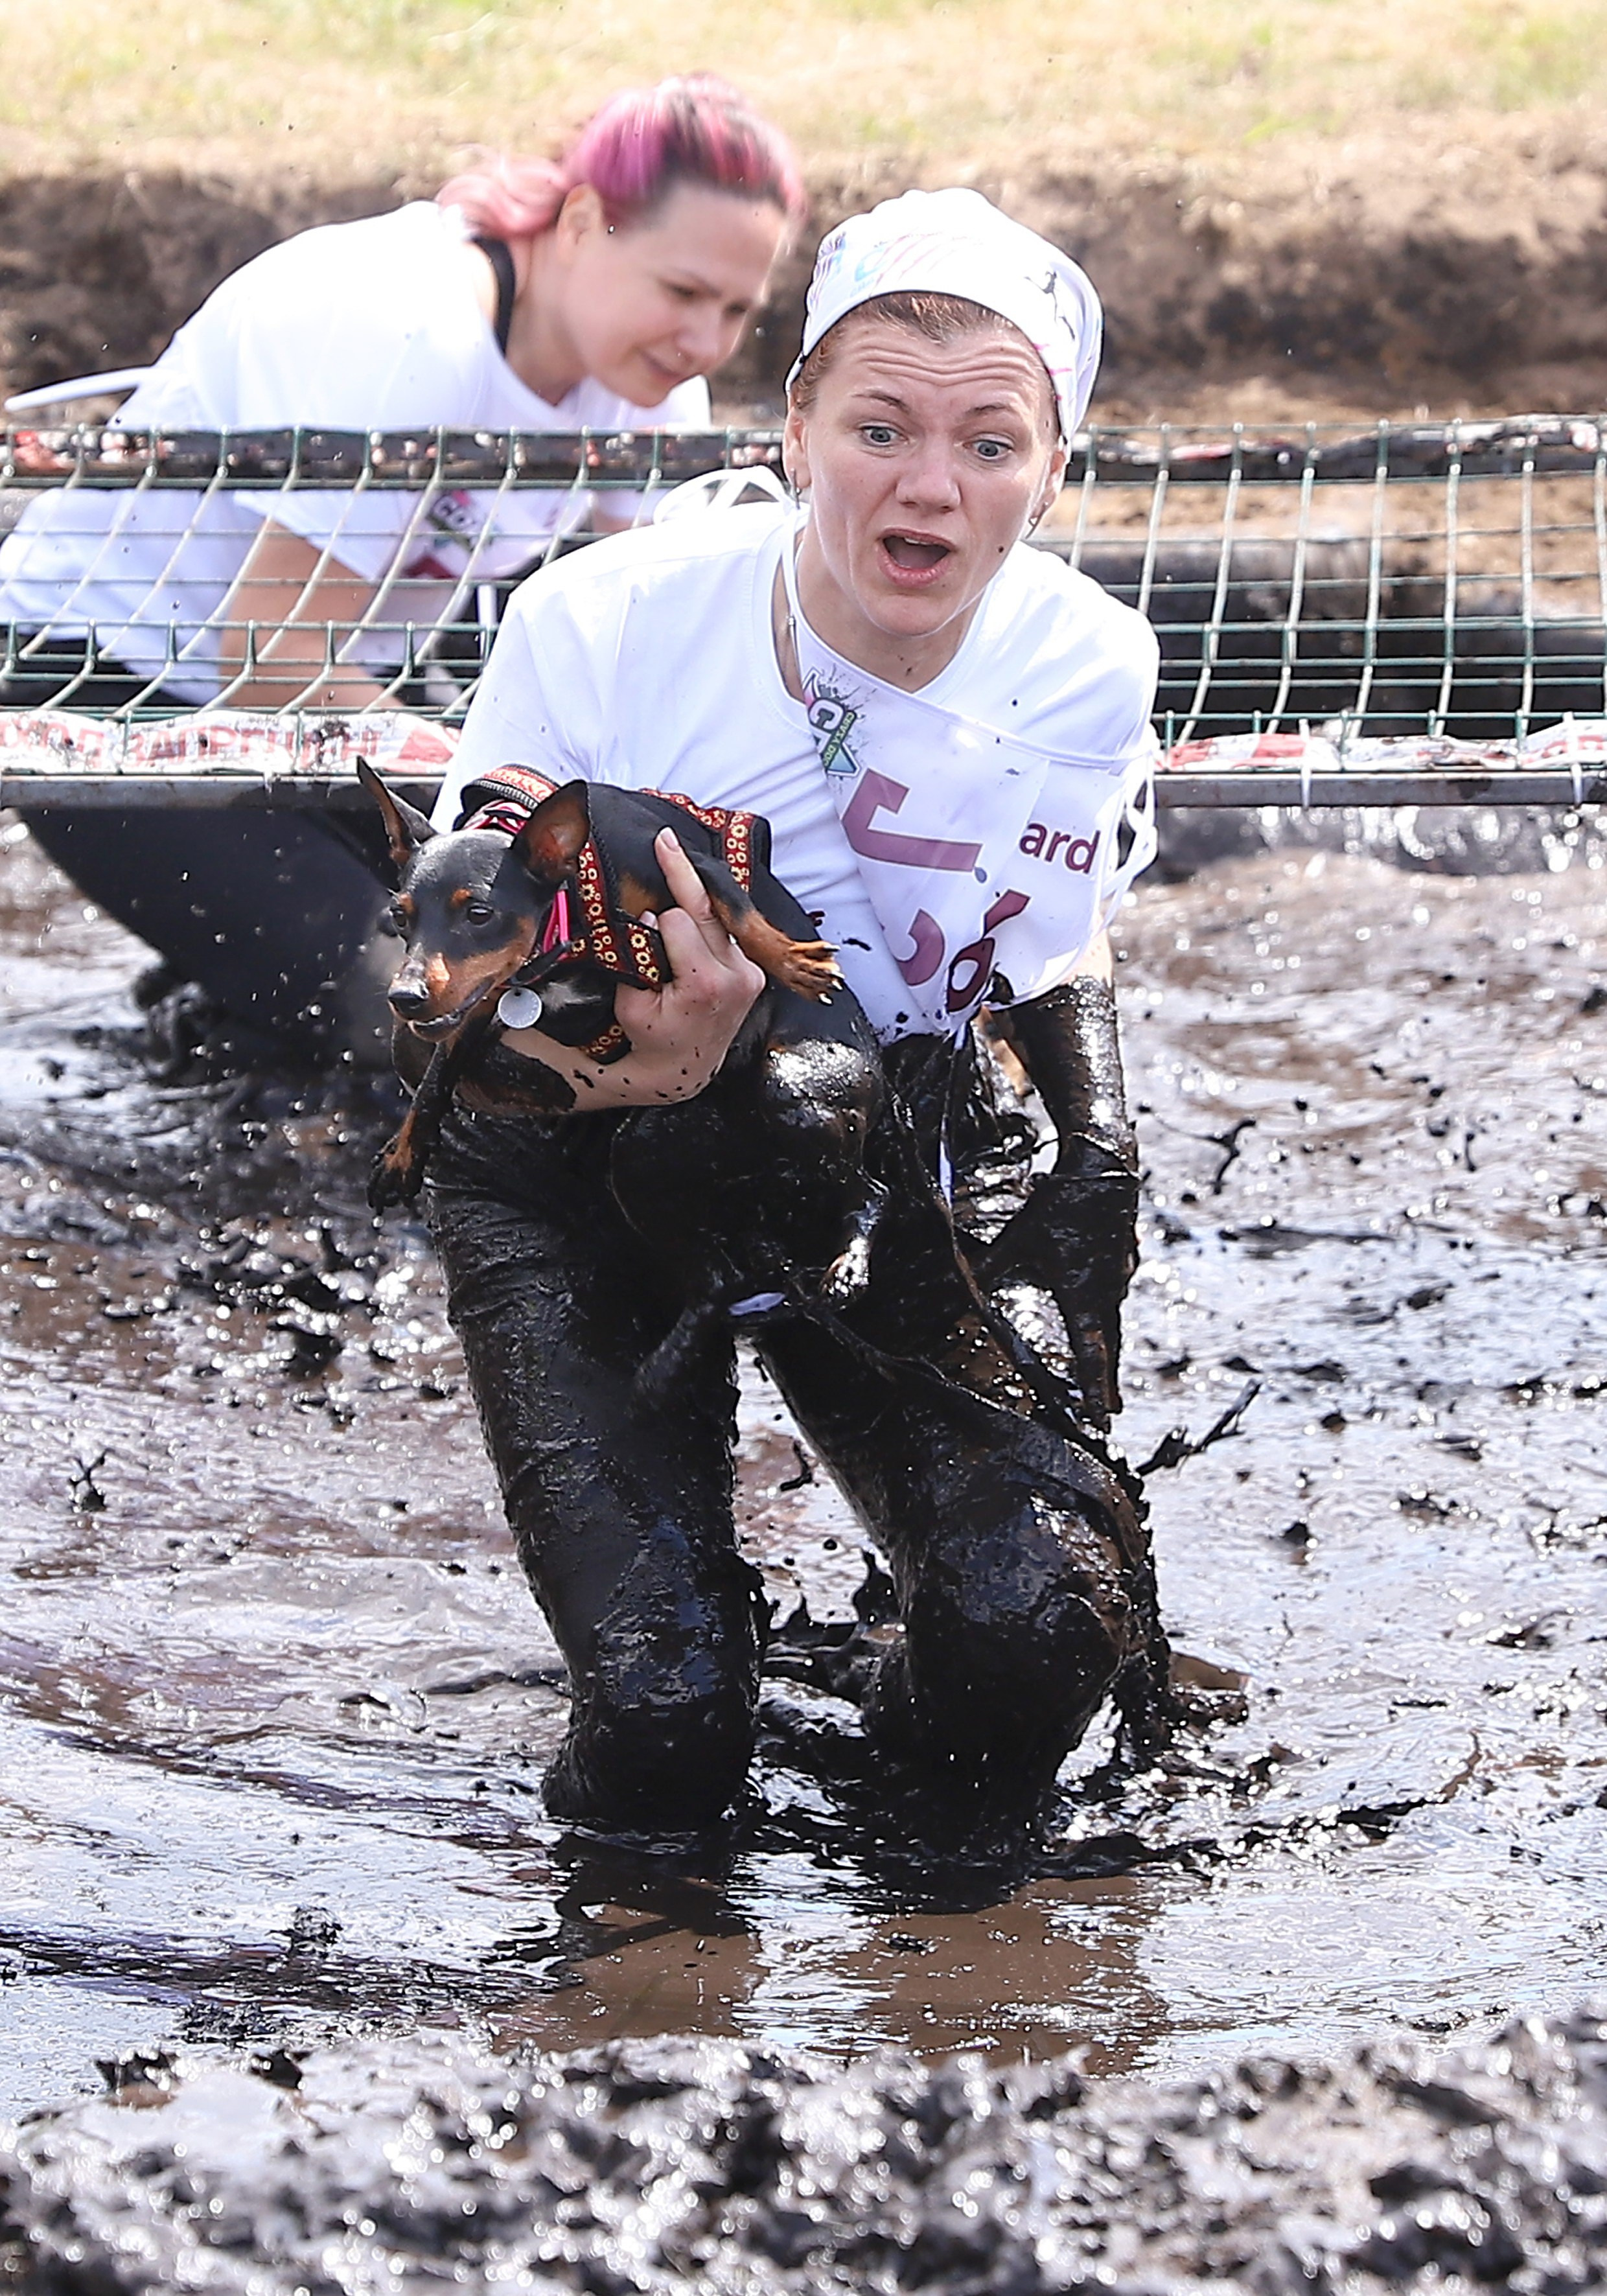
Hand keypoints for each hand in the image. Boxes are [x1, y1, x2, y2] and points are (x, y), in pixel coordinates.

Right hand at [499, 828, 764, 1108]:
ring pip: (719, 917)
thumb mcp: (631, 1004)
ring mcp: (751, 974)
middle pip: (704, 910)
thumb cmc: (651, 1036)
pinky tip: (694, 906)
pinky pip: (728, 932)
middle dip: (681, 878)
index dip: (655, 922)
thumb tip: (649, 917)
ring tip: (674, 859)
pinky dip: (709, 920)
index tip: (639, 926)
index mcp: (707, 984)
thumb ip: (637, 960)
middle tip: (664, 839)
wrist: (683, 1066)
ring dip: (696, 899)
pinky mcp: (755, 972)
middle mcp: (738, 976)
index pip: (678, 921)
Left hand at [977, 1156, 1138, 1427]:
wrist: (1102, 1167)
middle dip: (1107, 1382)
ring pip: (1112, 1323)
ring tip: (1106, 1376)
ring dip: (1107, 1350)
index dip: (1096, 1392)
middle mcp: (1107, 1293)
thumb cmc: (1058, 1205)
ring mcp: (1118, 1278)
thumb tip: (956, 1284)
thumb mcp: (1017, 1239)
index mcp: (1084, 1297)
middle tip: (1110, 1414)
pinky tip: (1101, 1320)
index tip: (1103, 1420)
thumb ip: (988, 1268)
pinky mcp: (1120, 1262)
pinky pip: (1113, 1298)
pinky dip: (1107, 1318)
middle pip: (1108, 1348)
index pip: (1092, 1356)